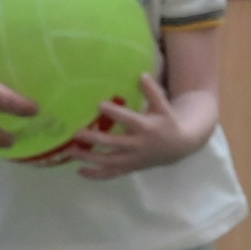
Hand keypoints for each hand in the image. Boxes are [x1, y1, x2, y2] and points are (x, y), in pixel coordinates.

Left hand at [73, 73, 200, 179]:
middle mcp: (137, 145)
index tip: (99, 104)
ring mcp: (132, 159)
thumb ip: (152, 92)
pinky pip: (111, 174)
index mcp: (146, 128)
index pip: (129, 120)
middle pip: (113, 143)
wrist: (179, 147)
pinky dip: (95, 175)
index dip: (115, 113)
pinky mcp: (129, 168)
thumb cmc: (167, 122)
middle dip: (93, 139)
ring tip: (71, 151)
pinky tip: (79, 170)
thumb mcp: (163, 106)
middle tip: (76, 132)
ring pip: (108, 161)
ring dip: (89, 157)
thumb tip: (141, 75)